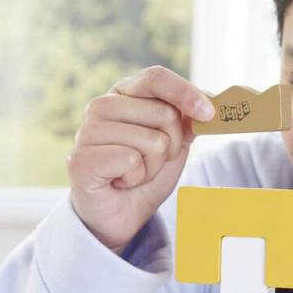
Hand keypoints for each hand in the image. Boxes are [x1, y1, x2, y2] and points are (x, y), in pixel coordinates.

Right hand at [67, 65, 214, 252]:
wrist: (120, 214)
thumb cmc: (144, 173)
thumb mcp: (174, 143)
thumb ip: (188, 120)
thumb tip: (211, 101)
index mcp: (124, 94)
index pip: (156, 78)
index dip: (185, 93)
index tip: (209, 114)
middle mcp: (102, 105)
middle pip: (164, 113)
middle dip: (172, 146)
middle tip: (152, 161)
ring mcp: (87, 131)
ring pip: (152, 141)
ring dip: (154, 166)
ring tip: (135, 172)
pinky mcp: (81, 159)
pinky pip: (132, 160)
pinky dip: (137, 177)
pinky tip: (121, 181)